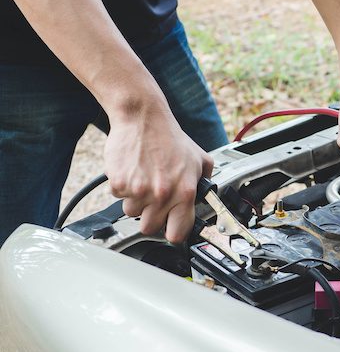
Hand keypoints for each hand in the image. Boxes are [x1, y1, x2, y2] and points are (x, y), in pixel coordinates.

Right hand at [104, 98, 212, 242]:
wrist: (143, 118)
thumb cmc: (170, 138)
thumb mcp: (199, 159)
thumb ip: (205, 181)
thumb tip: (208, 198)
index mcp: (185, 193)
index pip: (177, 233)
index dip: (173, 232)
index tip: (170, 228)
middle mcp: (162, 195)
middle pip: (149, 228)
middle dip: (151, 216)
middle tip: (154, 199)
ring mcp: (139, 191)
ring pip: (132, 213)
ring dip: (136, 201)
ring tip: (144, 180)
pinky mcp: (119, 183)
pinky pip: (118, 197)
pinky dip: (123, 187)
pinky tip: (133, 171)